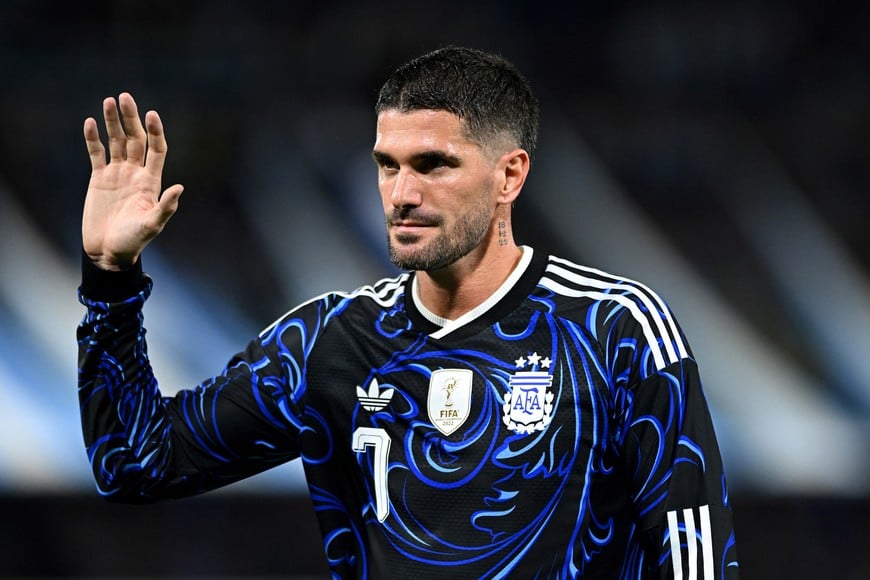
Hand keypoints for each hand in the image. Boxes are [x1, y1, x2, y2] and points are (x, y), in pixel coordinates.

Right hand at [82, 92, 183, 269]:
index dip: (155, 131)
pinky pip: (96, 153)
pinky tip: (90, 122)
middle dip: (131, 119)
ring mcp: (117, 174)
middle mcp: (135, 173)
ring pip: (116, 142)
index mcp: (151, 181)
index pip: (156, 149)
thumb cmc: (133, 242)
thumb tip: (179, 188)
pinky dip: (93, 138)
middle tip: (125, 97)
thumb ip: (165, 207)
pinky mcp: (98, 178)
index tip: (151, 114)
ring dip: (113, 122)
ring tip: (109, 101)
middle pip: (135, 139)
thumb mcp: (152, 225)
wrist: (108, 251)